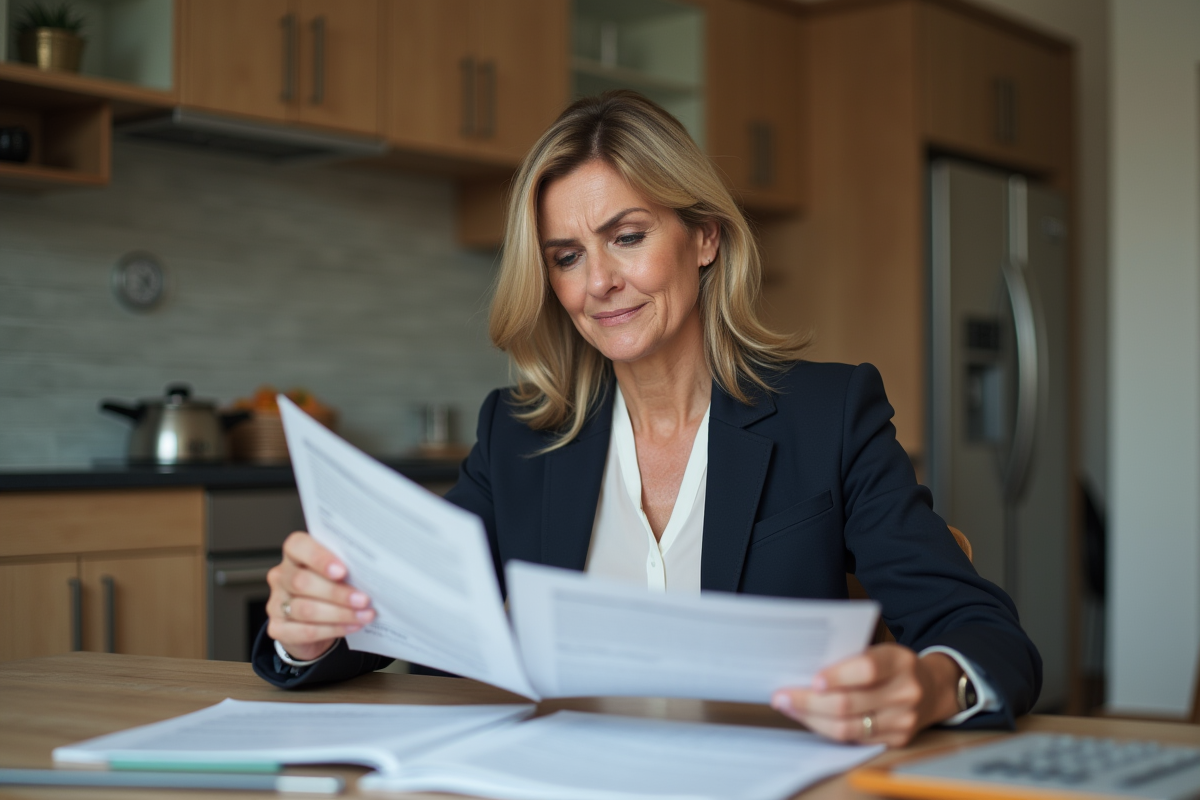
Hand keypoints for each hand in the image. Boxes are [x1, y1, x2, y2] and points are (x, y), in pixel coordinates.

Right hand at [266, 532, 374, 661]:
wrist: (314, 627)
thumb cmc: (329, 590)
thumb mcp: (337, 574)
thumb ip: (346, 568)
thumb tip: (370, 572)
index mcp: (295, 555)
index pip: (297, 546)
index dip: (319, 558)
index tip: (342, 570)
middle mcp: (281, 576)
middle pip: (302, 582)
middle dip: (337, 592)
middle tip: (363, 599)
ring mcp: (276, 603)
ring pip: (305, 609)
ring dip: (340, 613)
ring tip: (364, 615)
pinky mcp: (278, 628)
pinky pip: (306, 631)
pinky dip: (333, 629)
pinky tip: (352, 626)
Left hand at [769, 645, 962, 746]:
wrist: (933, 688)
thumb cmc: (893, 666)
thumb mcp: (880, 651)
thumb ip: (850, 658)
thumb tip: (803, 668)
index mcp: (899, 662)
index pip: (866, 669)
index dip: (837, 676)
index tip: (811, 680)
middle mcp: (905, 692)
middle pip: (849, 703)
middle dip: (809, 701)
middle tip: (781, 696)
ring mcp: (903, 720)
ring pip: (848, 727)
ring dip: (811, 718)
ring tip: (788, 708)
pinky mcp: (897, 739)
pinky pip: (854, 739)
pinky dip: (827, 729)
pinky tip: (809, 719)